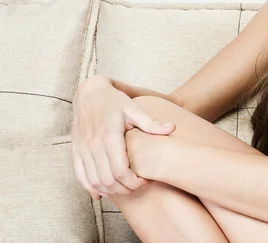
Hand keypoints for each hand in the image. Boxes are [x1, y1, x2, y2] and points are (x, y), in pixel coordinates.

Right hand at [72, 74, 175, 199]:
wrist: (89, 93)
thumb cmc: (114, 101)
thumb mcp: (134, 109)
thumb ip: (151, 123)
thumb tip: (173, 128)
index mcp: (109, 135)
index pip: (120, 170)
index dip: (133, 181)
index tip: (145, 181)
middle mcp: (93, 145)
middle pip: (108, 179)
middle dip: (124, 189)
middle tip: (137, 187)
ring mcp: (82, 149)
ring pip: (94, 181)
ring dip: (110, 190)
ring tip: (124, 188)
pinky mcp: (75, 151)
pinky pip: (80, 176)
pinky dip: (91, 187)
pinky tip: (102, 192)